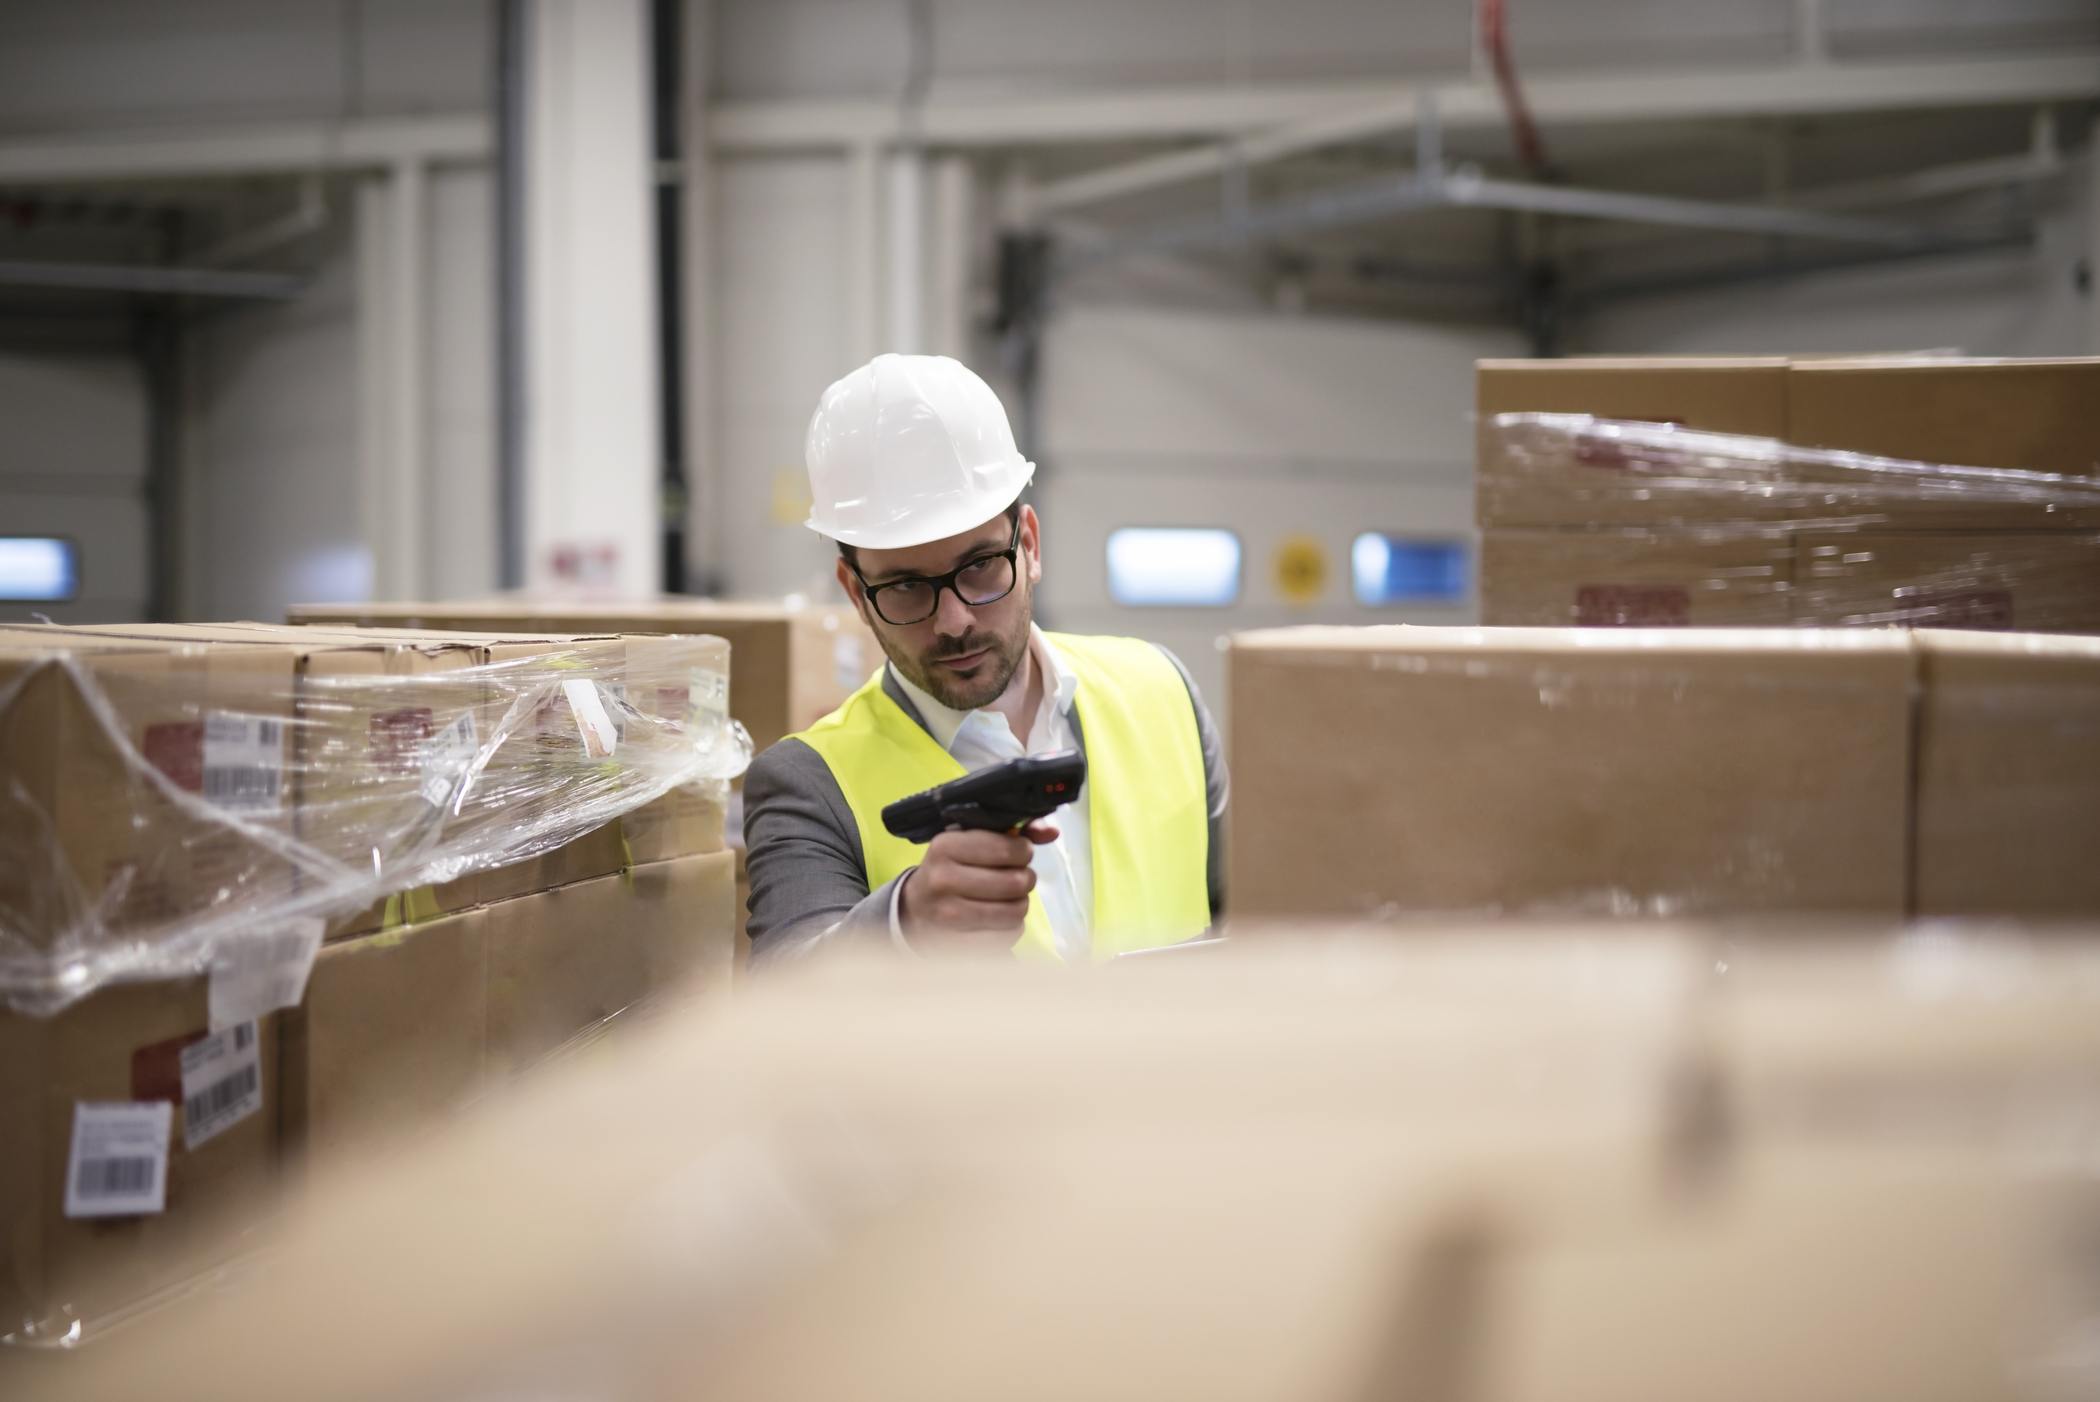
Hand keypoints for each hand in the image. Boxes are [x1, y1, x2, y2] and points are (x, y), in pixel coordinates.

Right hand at [898, 821, 1057, 950]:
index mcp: (946, 846)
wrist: (915, 909)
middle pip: (1016, 882)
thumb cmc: (951, 869)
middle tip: (1017, 878)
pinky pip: (1007, 937)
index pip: (1007, 848)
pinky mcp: (956, 944)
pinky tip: (999, 920)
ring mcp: (948, 915)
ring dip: (1020, 905)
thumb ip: (1011, 832)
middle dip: (1025, 879)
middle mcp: (943, 879)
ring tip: (1010, 899)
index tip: (1019, 853)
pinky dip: (1011, 929)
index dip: (1024, 851)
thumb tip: (1051, 831)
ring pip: (1015, 912)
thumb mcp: (970, 841)